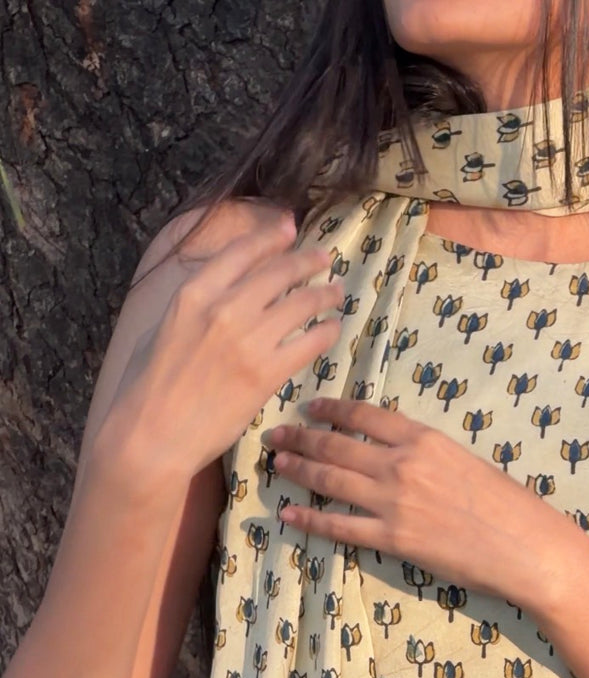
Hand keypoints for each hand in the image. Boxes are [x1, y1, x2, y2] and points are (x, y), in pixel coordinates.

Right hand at [100, 212, 344, 478]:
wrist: (154, 433)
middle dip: (307, 261)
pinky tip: (333, 328)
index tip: (290, 229)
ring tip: (336, 292)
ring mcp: (248, 341)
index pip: (242, 251)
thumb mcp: (162, 328)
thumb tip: (216, 292)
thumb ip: (193, 306)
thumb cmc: (149, 386)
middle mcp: (224, 308)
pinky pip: (308, 343)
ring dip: (324, 294)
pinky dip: (326, 331)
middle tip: (324, 258)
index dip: (271, 237)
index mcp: (193, 293)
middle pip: (278, 273)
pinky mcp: (267, 373)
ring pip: (300, 304)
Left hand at [270, 396, 579, 613]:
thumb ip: (427, 454)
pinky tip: (289, 513)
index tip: (309, 406)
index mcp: (424, 439)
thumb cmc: (507, 506)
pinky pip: (340, 526)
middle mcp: (402, 465)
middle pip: (337, 444)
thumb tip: (398, 452)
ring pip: (331, 480)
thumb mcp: (466, 461)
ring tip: (277, 463)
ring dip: (298, 469)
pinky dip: (310, 518)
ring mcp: (394, 503)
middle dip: (300, 436)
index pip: (364, 415)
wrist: (526, 547)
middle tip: (274, 434)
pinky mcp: (392, 540)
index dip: (331, 408)